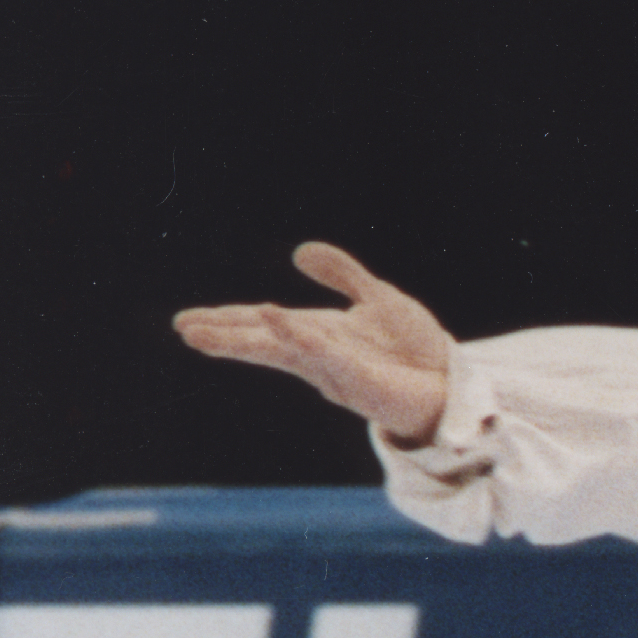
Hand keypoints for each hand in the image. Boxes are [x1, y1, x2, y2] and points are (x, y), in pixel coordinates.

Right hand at [174, 242, 455, 446]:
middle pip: (263, 343)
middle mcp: (321, 356)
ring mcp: (337, 371)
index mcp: (320, 335)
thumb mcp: (377, 299)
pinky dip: (298, 336)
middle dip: (224, 336)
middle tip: (183, 330)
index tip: (188, 322)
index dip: (229, 321)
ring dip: (246, 339)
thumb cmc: (416, 351)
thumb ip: (343, 275)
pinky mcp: (360, 380)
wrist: (454, 384)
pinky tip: (276, 319)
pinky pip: (324, 355)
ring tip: (203, 331)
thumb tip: (300, 252)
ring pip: (283, 351)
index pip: (265, 325)